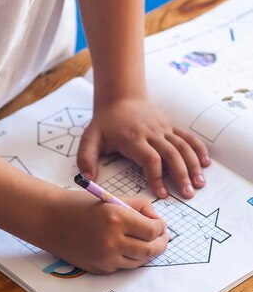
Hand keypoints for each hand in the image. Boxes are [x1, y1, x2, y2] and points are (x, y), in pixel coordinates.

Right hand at [43, 190, 168, 273]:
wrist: (50, 220)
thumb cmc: (80, 205)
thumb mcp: (111, 198)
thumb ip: (138, 207)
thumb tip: (156, 220)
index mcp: (117, 218)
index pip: (153, 230)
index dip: (160, 227)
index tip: (159, 224)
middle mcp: (112, 241)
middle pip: (151, 250)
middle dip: (160, 244)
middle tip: (162, 238)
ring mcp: (105, 258)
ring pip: (139, 261)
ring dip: (146, 252)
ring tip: (146, 242)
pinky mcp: (99, 268)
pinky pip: (123, 266)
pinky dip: (129, 258)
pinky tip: (126, 247)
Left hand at [77, 96, 210, 198]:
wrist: (120, 97)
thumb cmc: (105, 123)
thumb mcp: (89, 139)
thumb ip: (86, 158)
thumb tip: (88, 179)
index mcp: (133, 139)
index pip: (150, 159)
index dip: (157, 177)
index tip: (162, 194)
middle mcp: (152, 133)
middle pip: (171, 154)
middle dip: (181, 175)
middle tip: (187, 194)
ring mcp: (163, 129)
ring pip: (183, 146)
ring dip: (193, 165)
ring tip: (199, 184)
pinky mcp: (170, 126)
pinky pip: (188, 137)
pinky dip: (198, 149)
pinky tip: (206, 163)